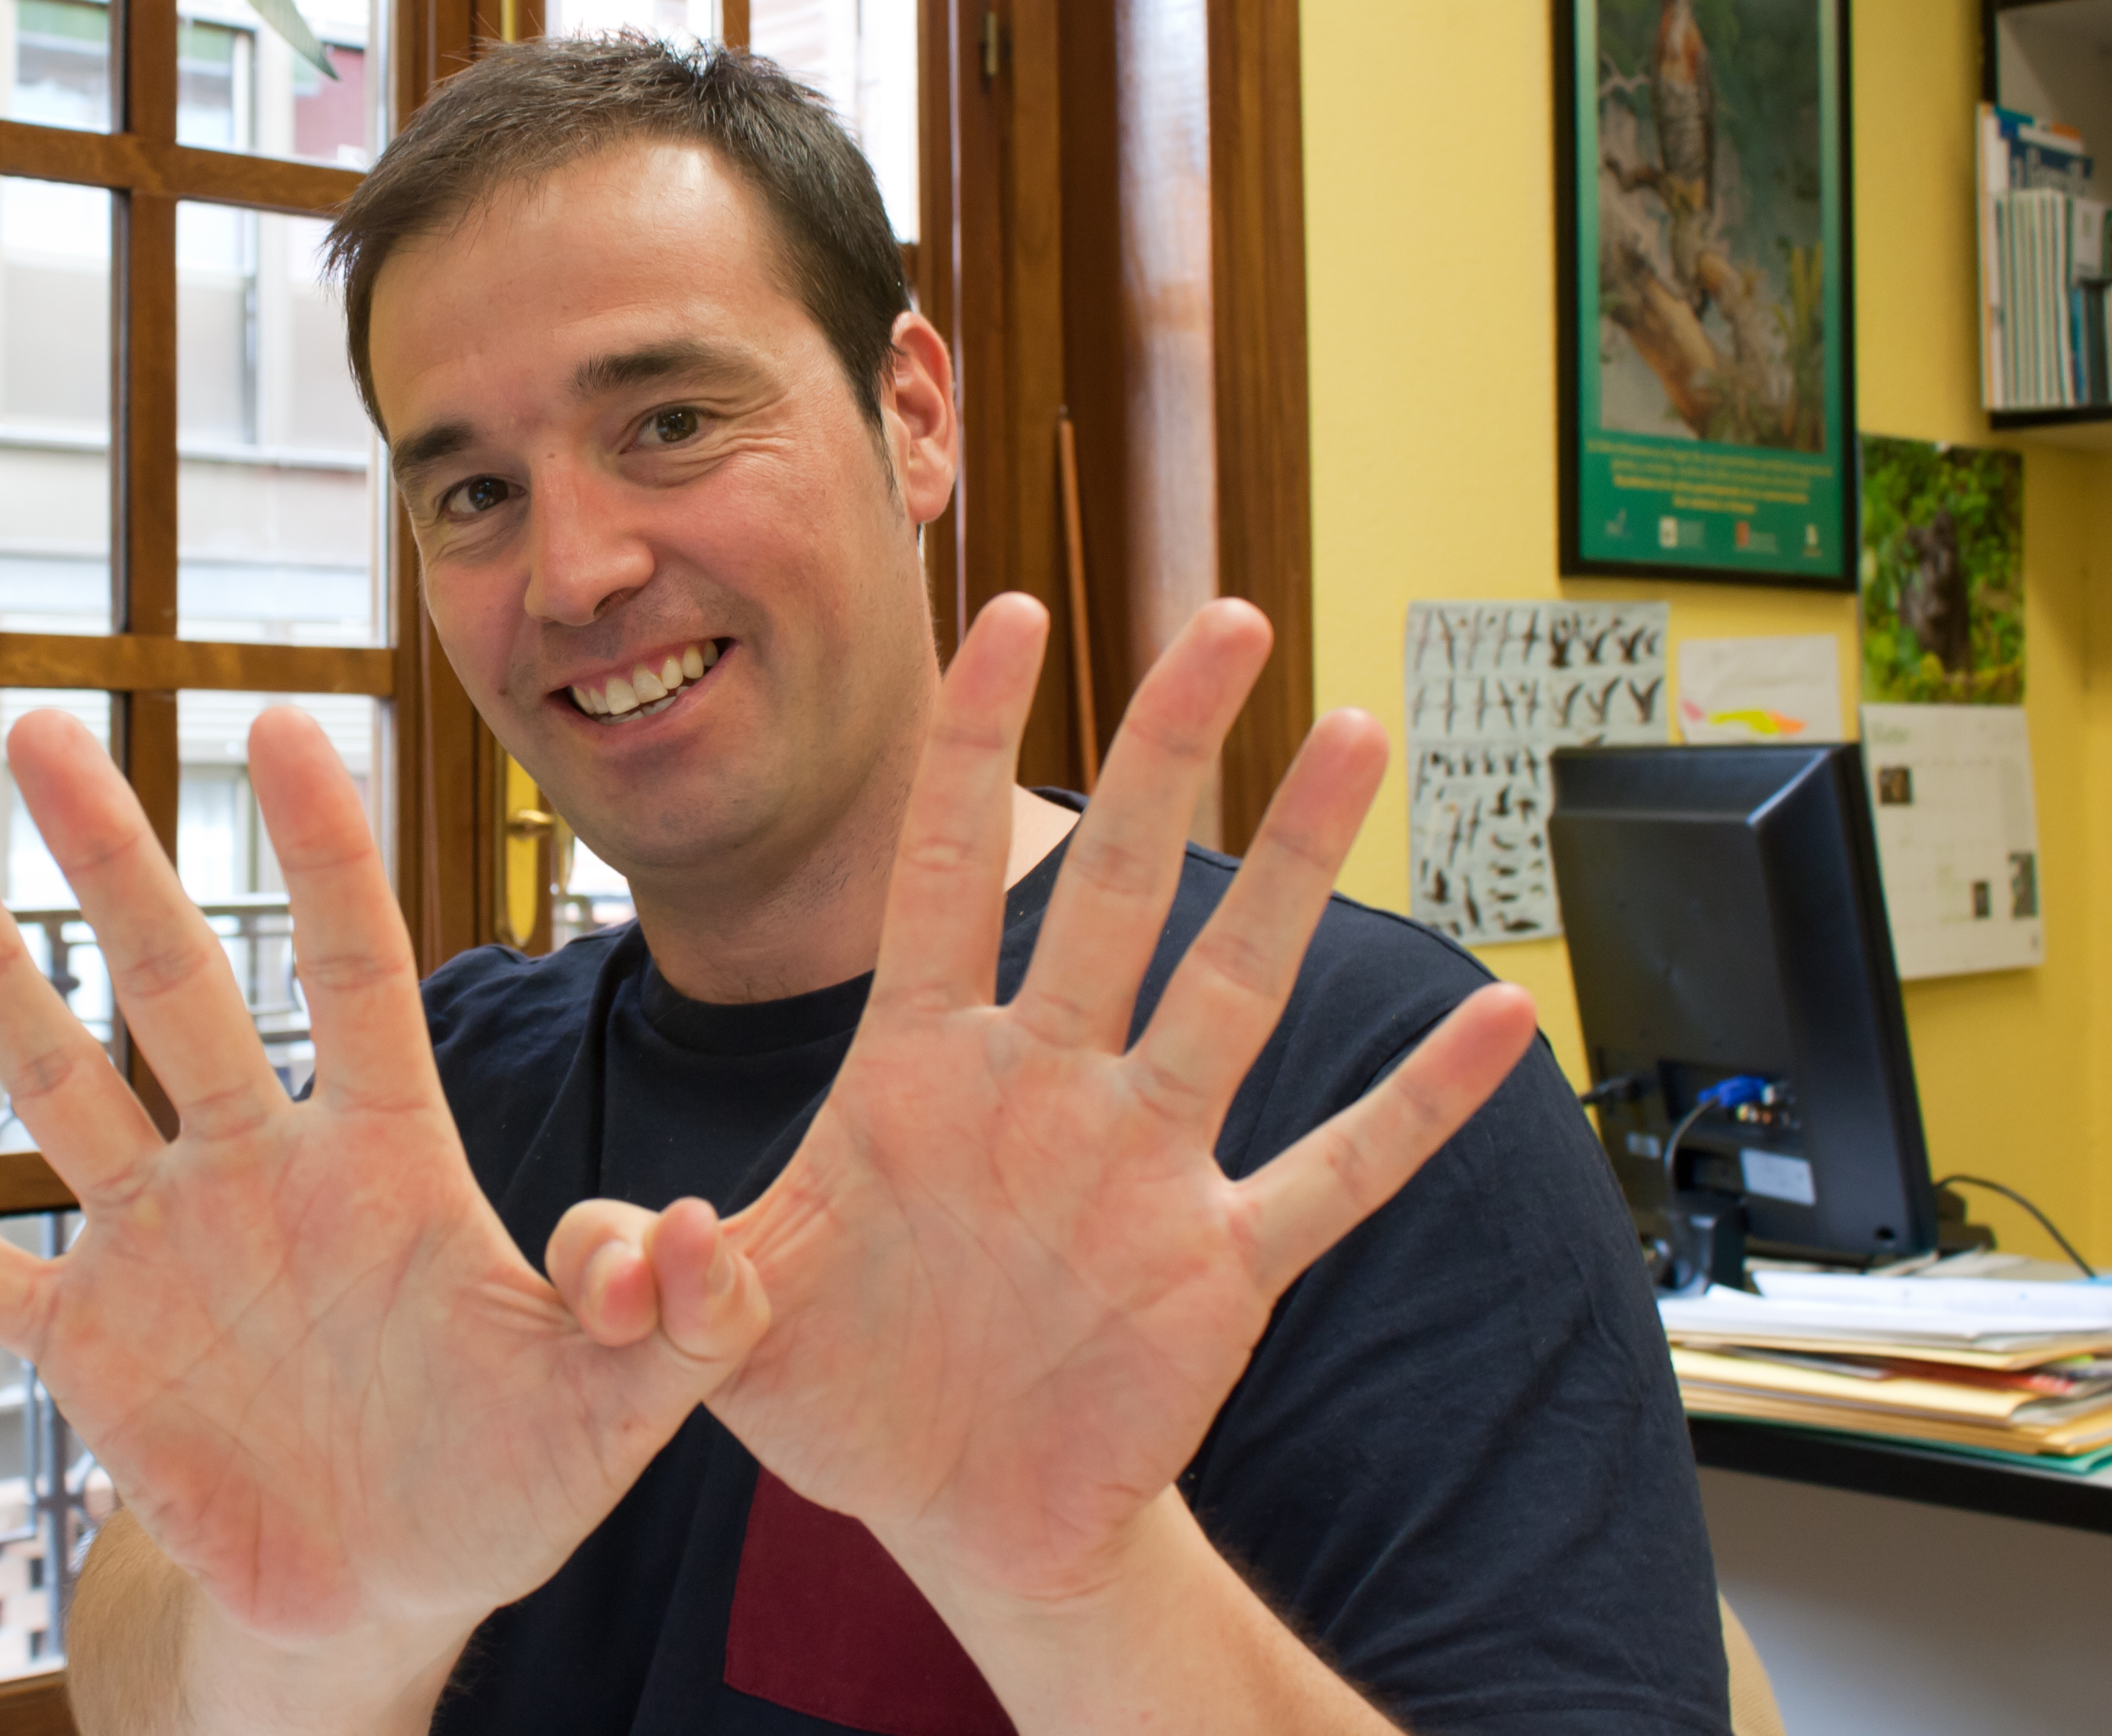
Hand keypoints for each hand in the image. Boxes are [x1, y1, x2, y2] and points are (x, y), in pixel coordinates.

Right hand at [0, 708, 770, 1662]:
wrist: (389, 1587)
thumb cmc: (510, 1474)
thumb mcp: (615, 1409)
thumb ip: (666, 1321)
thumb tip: (698, 1240)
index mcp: (385, 1160)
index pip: (357, 974)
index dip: (326, 856)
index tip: (290, 722)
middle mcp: (256, 1169)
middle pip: (176, 988)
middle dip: (114, 862)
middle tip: (46, 728)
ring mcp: (157, 1246)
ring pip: (58, 1087)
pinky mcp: (85, 1347)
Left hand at [689, 595, 1526, 1613]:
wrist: (952, 1518)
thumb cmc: (835, 1395)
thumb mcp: (713, 1335)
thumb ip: (658, 1281)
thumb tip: (635, 1246)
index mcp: (913, 1073)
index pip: (938, 867)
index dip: (968, 742)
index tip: (1006, 613)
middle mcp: (1040, 1088)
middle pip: (1109, 888)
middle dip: (1163, 754)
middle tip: (1226, 621)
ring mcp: (1139, 1167)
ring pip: (1229, 990)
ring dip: (1293, 869)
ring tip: (1351, 734)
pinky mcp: (1218, 1267)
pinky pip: (1333, 1171)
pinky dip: (1412, 1104)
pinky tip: (1497, 1018)